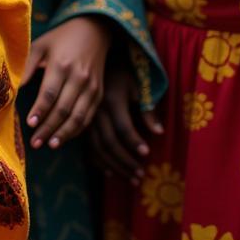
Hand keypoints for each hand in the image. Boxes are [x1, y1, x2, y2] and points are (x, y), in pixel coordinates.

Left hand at [22, 16, 111, 149]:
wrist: (93, 31)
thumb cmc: (60, 39)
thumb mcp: (40, 46)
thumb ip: (27, 67)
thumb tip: (12, 89)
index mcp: (61, 64)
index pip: (50, 93)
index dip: (40, 111)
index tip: (30, 125)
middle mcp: (79, 77)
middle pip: (63, 109)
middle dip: (49, 128)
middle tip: (35, 143)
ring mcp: (92, 87)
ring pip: (78, 117)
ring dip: (64, 134)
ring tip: (50, 145)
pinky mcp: (99, 93)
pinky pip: (89, 116)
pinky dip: (77, 129)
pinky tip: (64, 137)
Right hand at [88, 61, 162, 183]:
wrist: (96, 60)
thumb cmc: (123, 73)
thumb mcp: (138, 85)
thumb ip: (148, 109)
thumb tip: (159, 133)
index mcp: (111, 100)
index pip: (123, 127)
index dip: (135, 142)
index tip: (147, 155)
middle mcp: (95, 111)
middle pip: (109, 141)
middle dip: (125, 161)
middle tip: (140, 176)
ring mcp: (85, 117)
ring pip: (97, 147)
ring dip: (114, 165)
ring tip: (130, 179)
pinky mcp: (80, 122)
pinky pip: (86, 145)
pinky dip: (97, 161)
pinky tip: (109, 172)